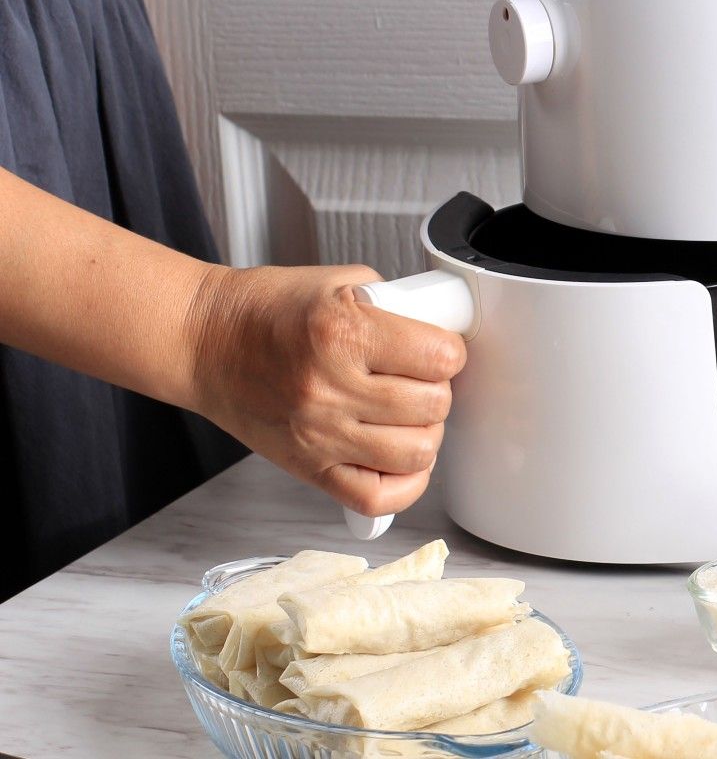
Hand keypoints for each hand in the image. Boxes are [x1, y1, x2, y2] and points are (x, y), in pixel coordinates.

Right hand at [184, 264, 466, 516]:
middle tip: (419, 380)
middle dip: (437, 390)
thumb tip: (442, 326)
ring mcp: (319, 435)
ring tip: (410, 415)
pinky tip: (400, 459)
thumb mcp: (340, 282)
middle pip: (433, 407)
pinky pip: (375, 500)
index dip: (449, 352)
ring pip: (415, 454)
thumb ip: (397, 303)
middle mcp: (330, 389)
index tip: (438, 349)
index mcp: (342, 334)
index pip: (440, 358)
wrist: (202, 341)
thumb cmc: (265, 310)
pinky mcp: (307, 467)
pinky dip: (404, 486)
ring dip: (425, 433)